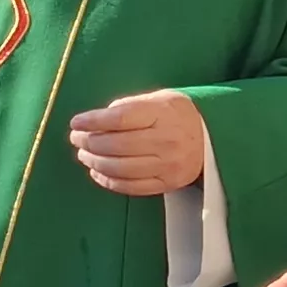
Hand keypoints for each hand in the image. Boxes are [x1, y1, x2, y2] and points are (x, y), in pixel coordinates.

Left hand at [67, 90, 206, 195]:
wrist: (211, 138)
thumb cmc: (176, 115)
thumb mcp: (157, 99)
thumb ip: (128, 107)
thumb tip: (96, 120)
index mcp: (163, 113)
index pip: (120, 118)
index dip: (93, 121)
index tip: (76, 122)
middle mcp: (167, 140)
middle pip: (117, 145)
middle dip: (89, 142)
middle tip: (76, 139)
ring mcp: (168, 165)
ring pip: (121, 168)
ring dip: (95, 162)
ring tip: (83, 154)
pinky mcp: (167, 184)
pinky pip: (131, 187)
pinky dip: (108, 181)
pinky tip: (96, 172)